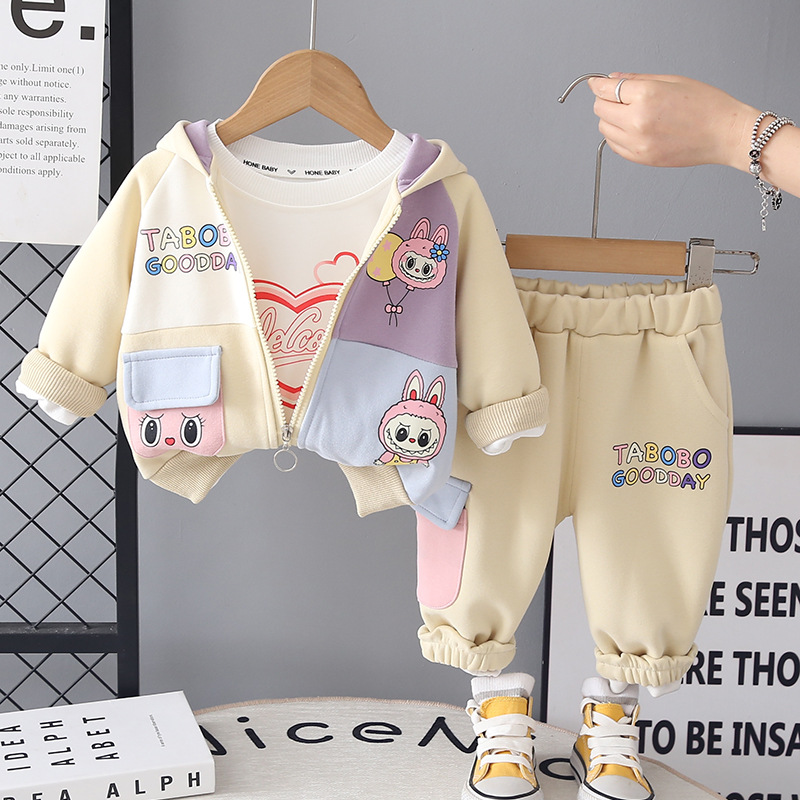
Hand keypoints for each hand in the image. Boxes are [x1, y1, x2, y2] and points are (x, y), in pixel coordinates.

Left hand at [587, 73, 758, 170]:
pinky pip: (614, 146)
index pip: (606, 90)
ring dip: (610, 120)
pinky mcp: (641, 158)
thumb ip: (638, 79)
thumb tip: (613, 78)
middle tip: (617, 97)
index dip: (598, 85)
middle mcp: (638, 121)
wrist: (724, 134)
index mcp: (646, 96)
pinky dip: (617, 136)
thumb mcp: (672, 81)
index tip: (596, 83)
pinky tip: (634, 129)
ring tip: (631, 114)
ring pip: (604, 129)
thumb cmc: (706, 106)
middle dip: (605, 101)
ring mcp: (638, 143)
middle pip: (600, 110)